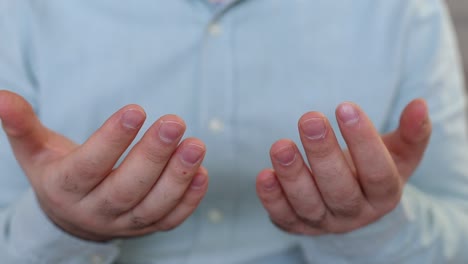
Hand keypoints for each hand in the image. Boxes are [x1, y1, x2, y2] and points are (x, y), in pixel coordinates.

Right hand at [0, 90, 207, 240]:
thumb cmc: (59, 172)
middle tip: (175, 122)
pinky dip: (189, 201)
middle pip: (126, 188)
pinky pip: (170, 220)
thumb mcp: (37, 151)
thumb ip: (22, 126)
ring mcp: (124, 224)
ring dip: (178, 177)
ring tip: (196, 145)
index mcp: (65, 188)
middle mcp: (95, 211)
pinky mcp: (147, 228)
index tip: (136, 110)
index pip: (88, 166)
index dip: (111, 141)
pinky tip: (202, 172)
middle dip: (152, 156)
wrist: (74, 215)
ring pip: (152, 206)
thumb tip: (1, 97)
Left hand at [256, 99, 430, 234]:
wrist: (354, 206)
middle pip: (340, 189)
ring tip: (281, 146)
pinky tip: (264, 175)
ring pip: (309, 204)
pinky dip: (272, 198)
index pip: (378, 172)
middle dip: (323, 154)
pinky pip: (283, 216)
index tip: (345, 107)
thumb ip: (412, 133)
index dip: (364, 141)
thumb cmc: (373, 171)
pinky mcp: (297, 224)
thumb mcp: (399, 155)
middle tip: (310, 120)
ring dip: (293, 176)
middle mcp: (354, 213)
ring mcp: (324, 222)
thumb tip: (420, 105)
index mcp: (383, 195)